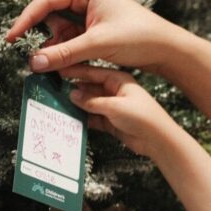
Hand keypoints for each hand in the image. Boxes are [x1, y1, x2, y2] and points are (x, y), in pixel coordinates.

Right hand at [6, 0, 182, 73]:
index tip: (11, 39)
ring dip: (55, 47)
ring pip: (60, 29)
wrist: (167, 49)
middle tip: (30, 57)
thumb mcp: (97, 45)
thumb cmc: (139, 37)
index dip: (26, 20)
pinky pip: (72, 38)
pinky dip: (66, 51)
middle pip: (50, 15)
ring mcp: (89, 11)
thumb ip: (64, 53)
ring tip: (50, 65)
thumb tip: (33, 63)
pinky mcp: (94, 27)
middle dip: (42, 36)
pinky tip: (63, 65)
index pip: (46, 1)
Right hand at [62, 65, 178, 157]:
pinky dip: (83, 119)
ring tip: (57, 104)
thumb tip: (72, 95)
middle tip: (52, 89)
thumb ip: (91, 101)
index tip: (57, 71)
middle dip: (72, 89)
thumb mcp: (114, 106)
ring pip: (89, 104)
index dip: (74, 71)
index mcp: (119, 80)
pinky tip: (70, 119)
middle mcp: (115, 92)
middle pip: (88, 88)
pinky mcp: (112, 122)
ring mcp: (113, 107)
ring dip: (76, 105)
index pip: (91, 72)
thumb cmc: (143, 117)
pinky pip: (93, 118)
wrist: (158, 140)